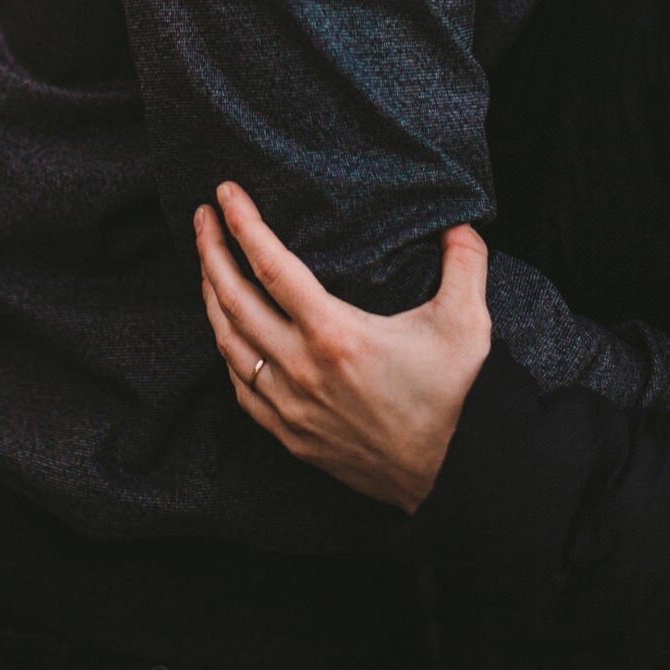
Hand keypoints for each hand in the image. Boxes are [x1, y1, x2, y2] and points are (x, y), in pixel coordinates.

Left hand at [193, 181, 491, 512]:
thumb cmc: (450, 399)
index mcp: (335, 334)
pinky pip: (239, 383)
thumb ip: (466, 266)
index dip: (243, 224)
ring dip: (210, 297)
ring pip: (226, 341)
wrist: (441, 476)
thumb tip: (461, 223)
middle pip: (233, 299)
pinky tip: (226, 330)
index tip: (225, 193)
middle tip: (201, 217)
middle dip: (210, 251)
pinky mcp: (285, 431)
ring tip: (207, 263)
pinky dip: (226, 348)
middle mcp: (300, 367)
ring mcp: (287, 403)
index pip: (271, 266)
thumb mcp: (467, 328)